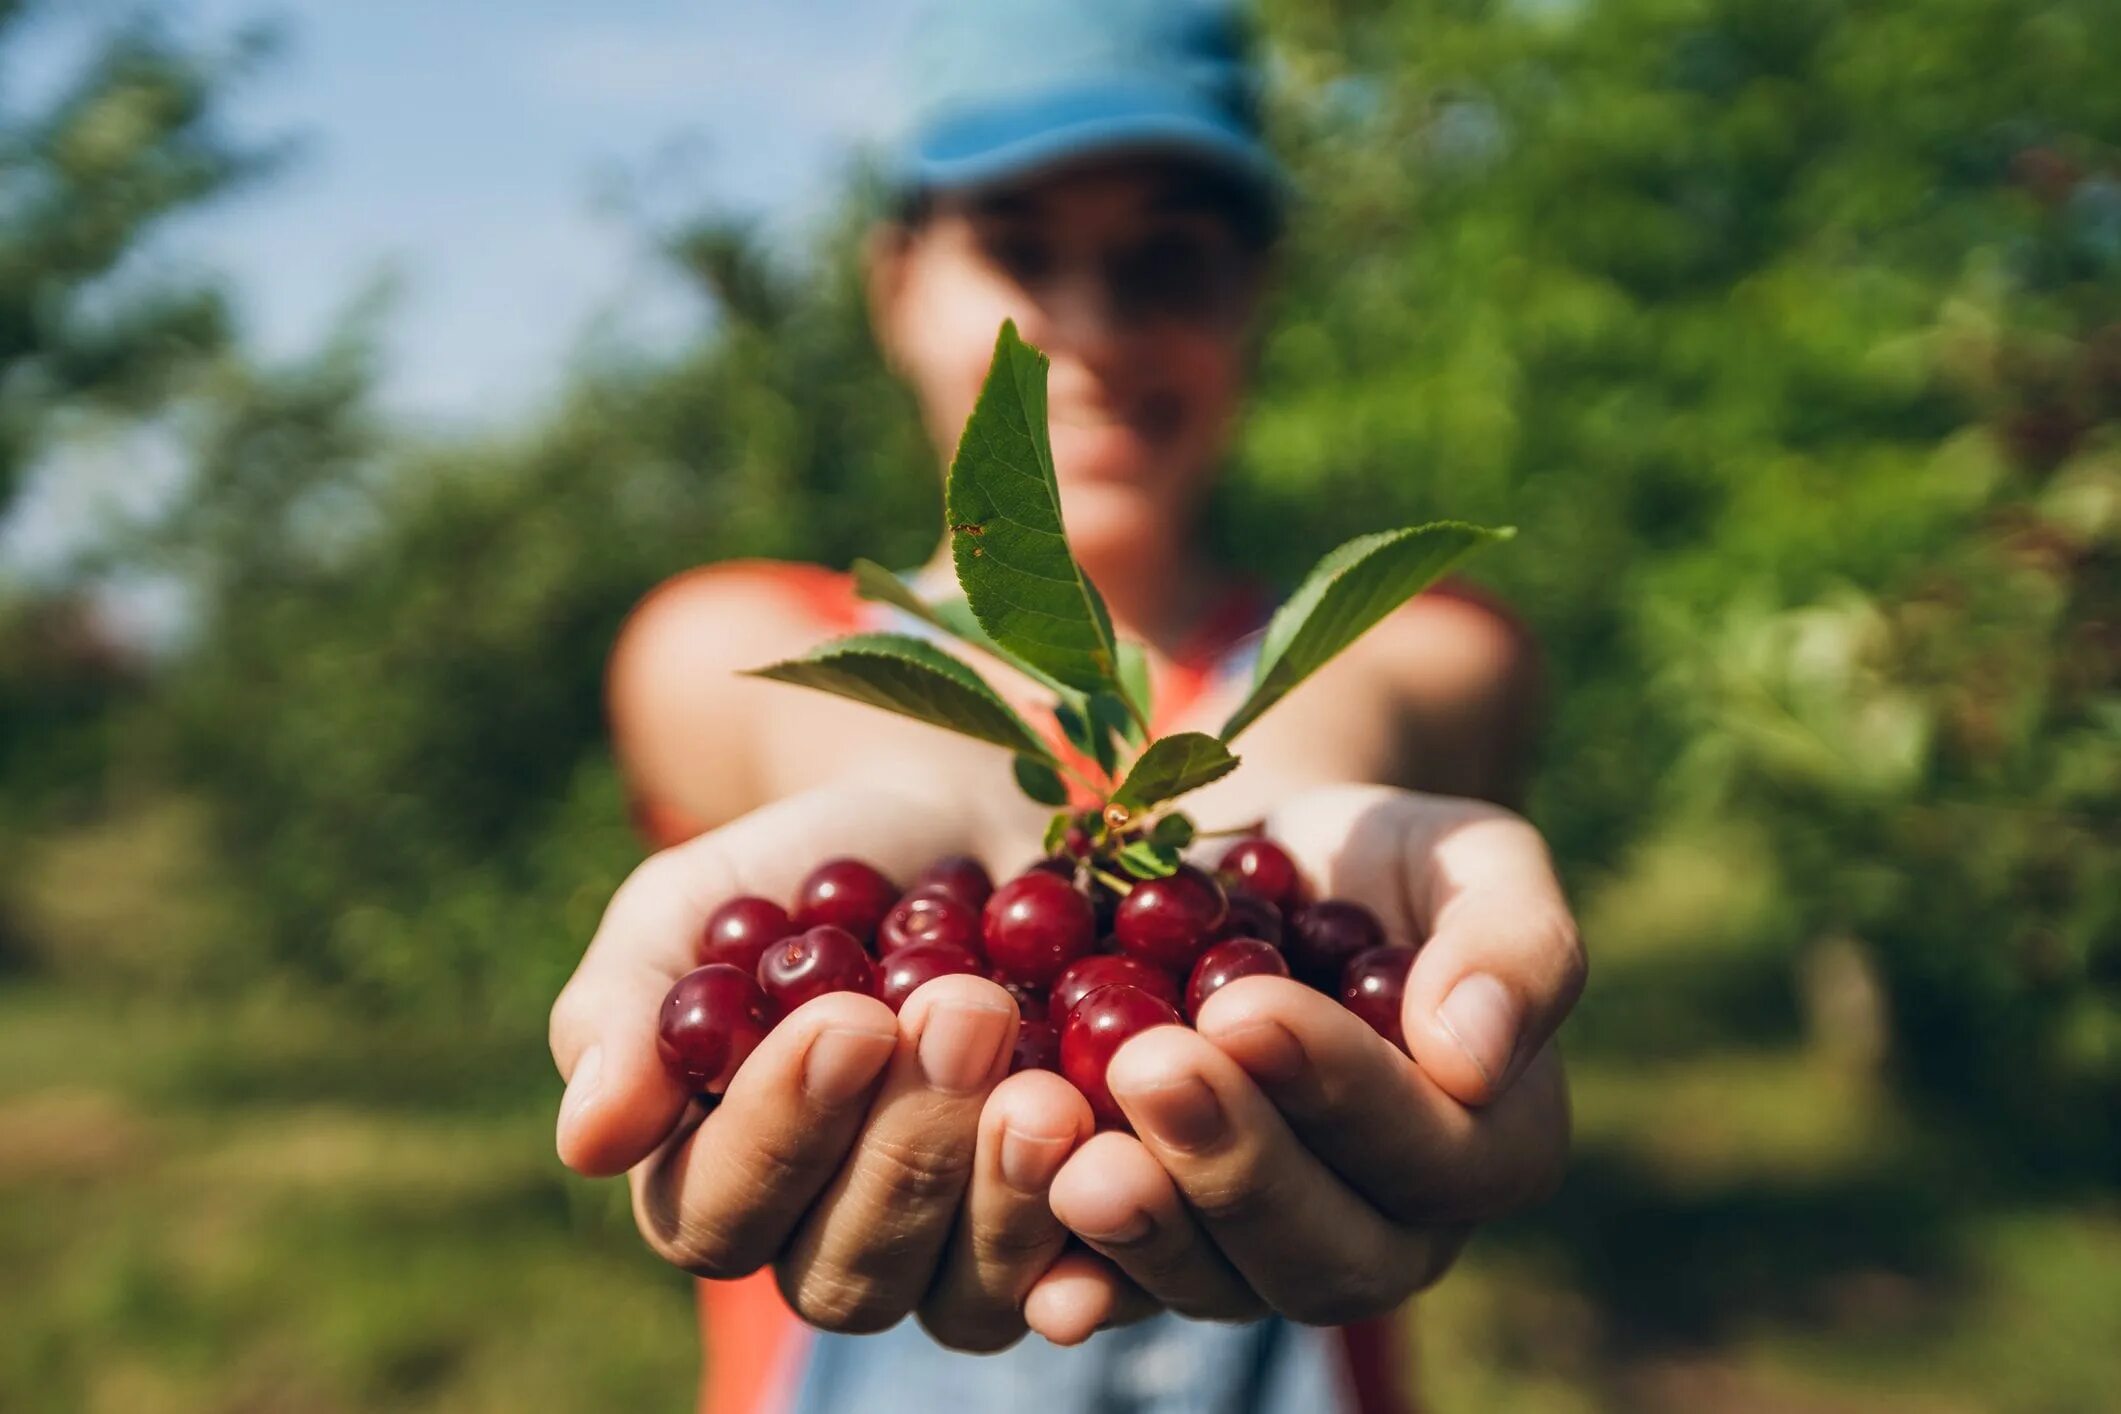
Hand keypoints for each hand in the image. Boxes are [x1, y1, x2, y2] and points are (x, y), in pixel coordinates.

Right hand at [548, 783, 1093, 1351]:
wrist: (977, 824)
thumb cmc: (814, 869)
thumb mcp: (703, 902)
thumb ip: (630, 1007)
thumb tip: (589, 1139)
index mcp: (716, 1182)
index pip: (718, 1215)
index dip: (780, 1133)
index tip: (846, 1018)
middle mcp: (831, 1245)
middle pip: (847, 1274)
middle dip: (907, 1149)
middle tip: (965, 1013)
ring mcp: (959, 1258)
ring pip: (967, 1298)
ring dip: (1005, 1194)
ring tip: (1047, 1078)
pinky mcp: (1076, 1237)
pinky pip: (1094, 1275)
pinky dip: (1109, 1222)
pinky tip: (1127, 1146)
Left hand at [1027, 784, 1584, 1336]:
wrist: (1257, 874)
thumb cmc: (1382, 859)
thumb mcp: (1469, 857)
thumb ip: (1514, 944)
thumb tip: (1471, 1054)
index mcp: (1492, 1147)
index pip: (1432, 1152)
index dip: (1340, 1089)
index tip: (1246, 1005)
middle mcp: (1391, 1232)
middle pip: (1328, 1251)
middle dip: (1234, 1163)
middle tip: (1150, 1067)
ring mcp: (1273, 1257)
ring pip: (1224, 1287)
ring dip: (1149, 1228)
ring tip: (1075, 1150)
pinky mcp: (1172, 1253)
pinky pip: (1130, 1292)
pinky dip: (1080, 1278)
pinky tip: (1036, 1268)